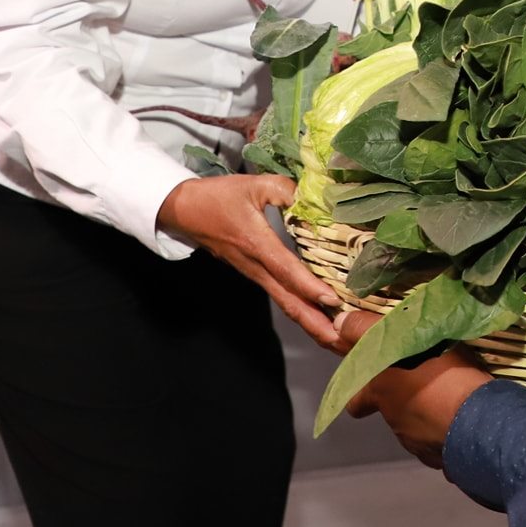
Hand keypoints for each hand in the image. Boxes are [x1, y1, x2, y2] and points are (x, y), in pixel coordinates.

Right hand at [157, 174, 341, 344]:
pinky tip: (319, 316)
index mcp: (256, 243)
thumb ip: (286, 190)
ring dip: (310, 322)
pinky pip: (281, 295)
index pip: (285, 270)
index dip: (308, 286)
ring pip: (285, 303)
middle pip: (288, 301)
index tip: (331, 300)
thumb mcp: (254, 185)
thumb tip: (316, 196)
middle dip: (314, 323)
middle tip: (342, 341)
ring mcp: (254, 274)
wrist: (183, 212)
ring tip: (337, 338)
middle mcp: (256, 266)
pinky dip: (301, 309)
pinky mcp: (254, 274)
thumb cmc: (217, 197)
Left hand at [337, 309, 491, 468]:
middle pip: (388, 413)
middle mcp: (393, 419)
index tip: (370, 390)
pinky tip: (459, 419)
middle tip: (419, 388)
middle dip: (398, 404)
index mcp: (382, 390)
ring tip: (450, 398)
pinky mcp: (436, 457)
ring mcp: (414, 442)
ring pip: (413, 426)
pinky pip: (434, 442)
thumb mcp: (406, 336)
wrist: (475, 420)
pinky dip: (442, 431)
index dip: (360, 395)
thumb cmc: (443, 372)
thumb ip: (371, 330)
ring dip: (424, 414)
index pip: (355, 399)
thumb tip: (340, 323)